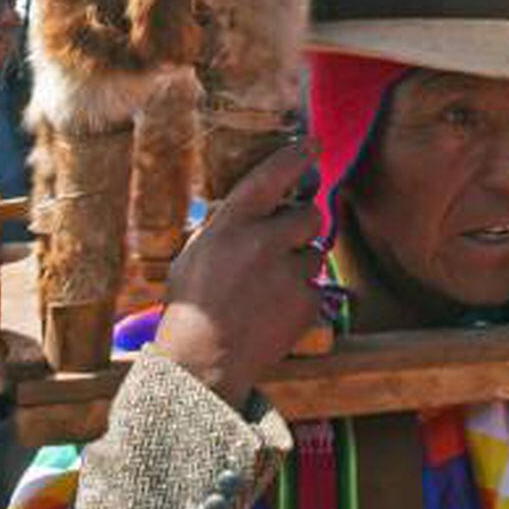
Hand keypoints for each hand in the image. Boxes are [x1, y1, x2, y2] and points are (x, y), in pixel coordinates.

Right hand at [151, 140, 325, 408]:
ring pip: (315, 253)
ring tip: (268, 290)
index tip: (314, 145)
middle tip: (284, 243)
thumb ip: (227, 227)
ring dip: (299, 265)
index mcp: (231, 225)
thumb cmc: (193, 307)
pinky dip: (300, 297)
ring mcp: (287, 273)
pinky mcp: (306, 302)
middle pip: (310, 214)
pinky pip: (315, 287)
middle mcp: (262, 242)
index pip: (271, 175)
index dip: (295, 156)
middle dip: (302, 226)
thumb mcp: (195, 255)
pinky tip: (273, 312)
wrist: (202, 363)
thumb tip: (255, 204)